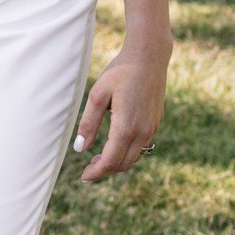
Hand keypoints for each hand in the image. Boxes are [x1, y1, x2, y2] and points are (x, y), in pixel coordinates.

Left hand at [73, 40, 168, 181]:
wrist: (149, 58)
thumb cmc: (120, 73)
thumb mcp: (97, 95)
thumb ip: (89, 123)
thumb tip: (79, 149)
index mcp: (126, 126)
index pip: (111, 160)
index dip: (96, 172)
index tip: (83, 176)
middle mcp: (143, 131)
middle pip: (123, 164)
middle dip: (105, 170)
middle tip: (87, 169)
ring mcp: (152, 128)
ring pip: (134, 157)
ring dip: (116, 162)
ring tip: (97, 158)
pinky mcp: (155, 123)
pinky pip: (142, 146)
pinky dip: (127, 152)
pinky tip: (114, 144)